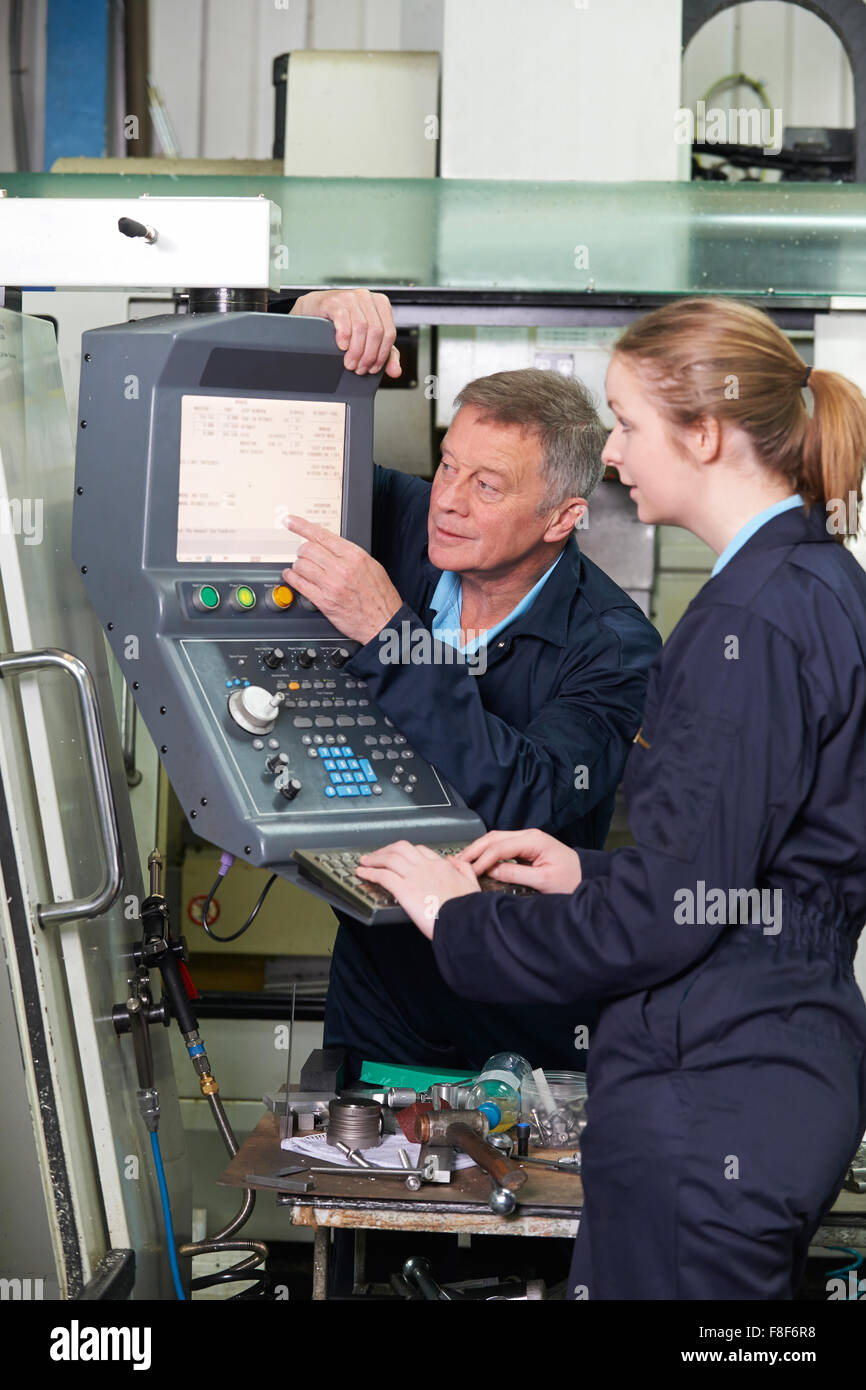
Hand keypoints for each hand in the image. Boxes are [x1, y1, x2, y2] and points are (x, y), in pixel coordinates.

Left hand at [283, 516, 402, 644]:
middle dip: (302, 551)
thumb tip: (331, 545)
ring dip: (298, 565)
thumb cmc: (380, 596)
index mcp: (355, 556)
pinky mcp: (324, 601)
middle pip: (308, 549)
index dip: (301, 526)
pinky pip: (299, 584)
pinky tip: (292, 576)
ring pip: (301, 565)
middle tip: (303, 554)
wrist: (384, 622)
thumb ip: (349, 554)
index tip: (291, 521)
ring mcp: (331, 585)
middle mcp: (342, 568)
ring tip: (301, 567)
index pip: (321, 535)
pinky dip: (291, 577)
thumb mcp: (371, 566)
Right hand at [290, 288, 400, 377]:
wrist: (315, 309)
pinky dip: (344, 337)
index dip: (382, 355)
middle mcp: (367, 297)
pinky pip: (343, 320)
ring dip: (356, 351)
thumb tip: (396, 371)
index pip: (390, 333)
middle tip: (359, 369)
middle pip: (376, 332)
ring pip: (361, 328)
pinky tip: (342, 347)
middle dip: (368, 356)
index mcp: (381, 304)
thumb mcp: (368, 338)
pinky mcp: (334, 301)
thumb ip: (386, 354)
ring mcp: (350, 297)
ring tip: (350, 363)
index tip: (372, 369)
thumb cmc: (342, 321)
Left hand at [356, 841, 480, 939]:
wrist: (464, 921)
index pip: (420, 851)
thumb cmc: (469, 909)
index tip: (400, 856)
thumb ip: (463, 868)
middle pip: (401, 848)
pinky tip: (362, 873)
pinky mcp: (404, 890)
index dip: (407, 852)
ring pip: (389, 858)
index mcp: (442, 866)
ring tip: (364, 862)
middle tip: (378, 855)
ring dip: (374, 858)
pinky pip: (382, 875)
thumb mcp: (472, 883)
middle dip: (387, 849)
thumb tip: (452, 859)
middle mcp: (426, 866)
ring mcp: (414, 876)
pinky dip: (370, 872)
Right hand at [456, 830, 581, 893]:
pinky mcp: (525, 847)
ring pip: (495, 839)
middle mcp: (529, 835)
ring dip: (478, 849)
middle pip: (494, 837)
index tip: (472, 871)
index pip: (500, 846)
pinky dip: (487, 852)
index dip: (483, 859)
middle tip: (458, 862)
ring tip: (464, 861)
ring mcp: (526, 840)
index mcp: (534, 840)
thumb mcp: (543, 881)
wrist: (585, 876)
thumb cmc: (570, 879)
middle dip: (474, 849)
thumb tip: (492, 871)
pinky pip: (501, 845)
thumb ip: (516, 874)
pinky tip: (478, 860)